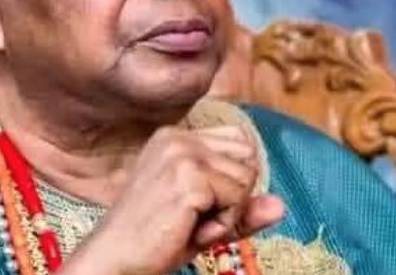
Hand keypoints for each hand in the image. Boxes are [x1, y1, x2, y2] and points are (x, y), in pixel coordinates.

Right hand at [61, 125, 284, 274]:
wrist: (115, 258)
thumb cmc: (153, 240)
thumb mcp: (202, 217)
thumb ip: (241, 208)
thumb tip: (280, 206)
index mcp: (174, 137)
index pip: (239, 140)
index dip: (234, 179)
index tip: (203, 202)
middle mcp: (177, 137)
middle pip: (248, 157)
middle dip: (235, 194)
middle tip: (198, 216)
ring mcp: (181, 155)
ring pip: (246, 178)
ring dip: (229, 212)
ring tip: (192, 223)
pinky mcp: (188, 179)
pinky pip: (238, 200)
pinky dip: (223, 224)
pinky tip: (192, 230)